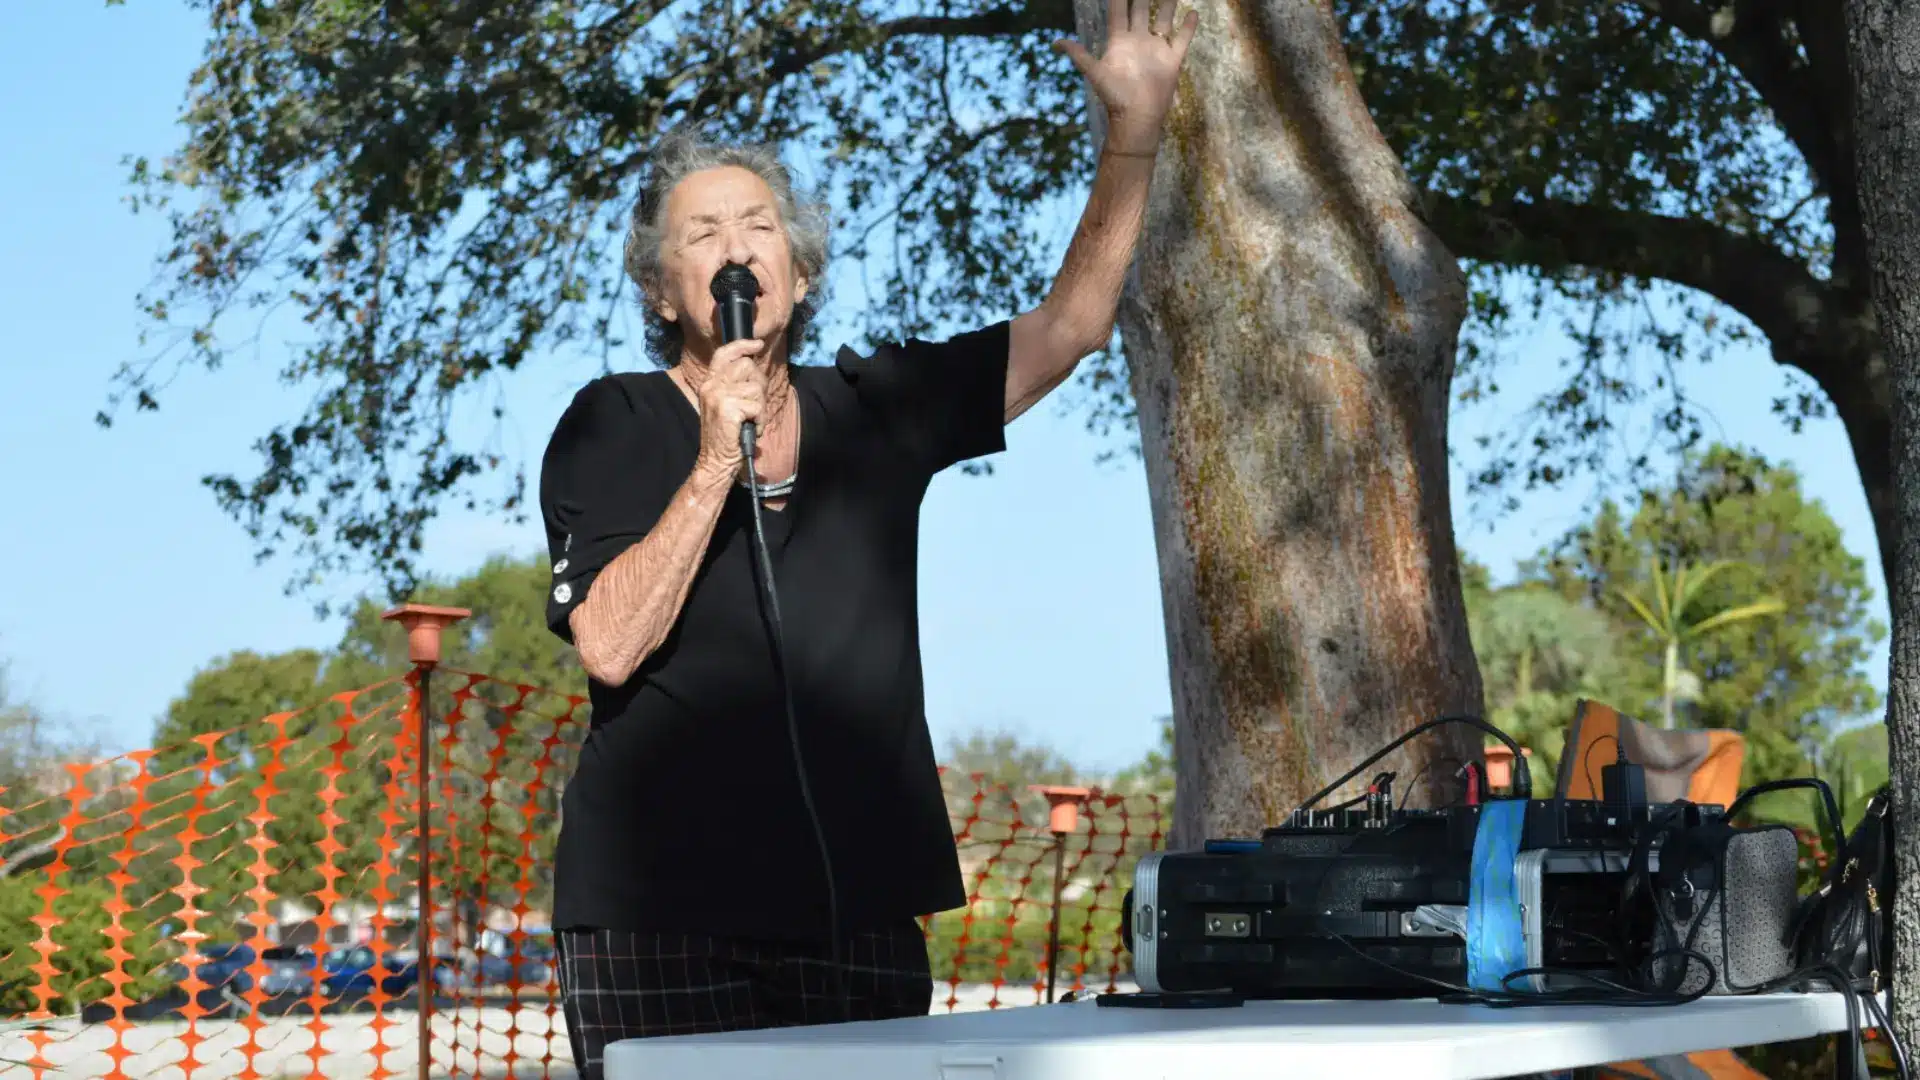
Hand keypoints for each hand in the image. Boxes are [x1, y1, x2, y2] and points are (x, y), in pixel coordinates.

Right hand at [691, 338, 767, 480]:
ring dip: (760, 407)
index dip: (742, 345)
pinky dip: (760, 420)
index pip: (724, 354)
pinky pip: (757, 406)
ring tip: (750, 420)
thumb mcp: (727, 405)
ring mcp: (718, 396)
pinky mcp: (727, 408)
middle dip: (759, 384)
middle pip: (747, 366)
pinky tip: (751, 428)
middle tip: (755, 406)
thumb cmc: (727, 435)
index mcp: (710, 383)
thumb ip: (736, 386)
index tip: (757, 344)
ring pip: (756, 387)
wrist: (715, 461)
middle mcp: (711, 386)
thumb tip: (755, 370)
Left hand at [1055, 0, 1198, 154]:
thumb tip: (1055, 42)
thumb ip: (1079, 56)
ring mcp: (1156, 48)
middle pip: (1141, 9)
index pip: (1118, 11)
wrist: (1137, 118)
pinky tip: (1193, 12)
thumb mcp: (1095, 74)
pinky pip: (1182, 39)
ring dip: (1167, 4)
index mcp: (1119, 41)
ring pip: (1163, 19)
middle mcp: (1138, 40)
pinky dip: (1188, 27)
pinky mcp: (1172, 59)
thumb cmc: (1115, 97)